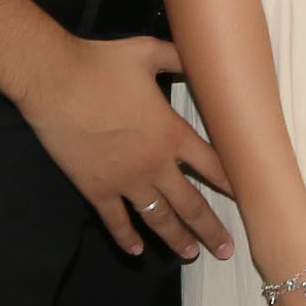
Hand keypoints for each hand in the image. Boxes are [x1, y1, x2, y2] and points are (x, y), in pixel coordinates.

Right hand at [15, 33, 234, 260]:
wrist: (55, 82)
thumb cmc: (103, 64)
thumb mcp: (149, 52)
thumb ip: (178, 57)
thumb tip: (201, 53)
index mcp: (171, 134)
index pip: (213, 165)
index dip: (232, 183)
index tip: (249, 199)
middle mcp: (154, 164)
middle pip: (190, 204)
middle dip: (210, 228)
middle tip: (225, 249)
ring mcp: (125, 181)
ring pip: (157, 218)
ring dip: (176, 238)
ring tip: (191, 254)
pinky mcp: (95, 189)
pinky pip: (115, 221)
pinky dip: (126, 237)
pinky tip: (136, 250)